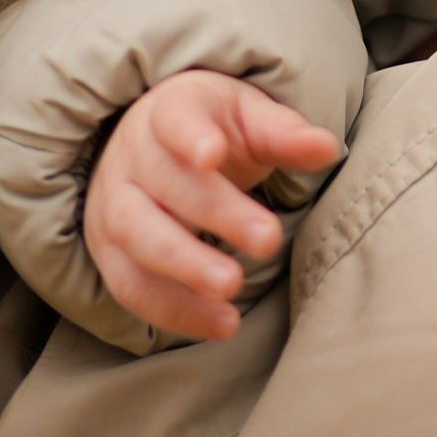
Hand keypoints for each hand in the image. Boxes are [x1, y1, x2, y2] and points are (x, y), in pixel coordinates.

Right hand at [83, 72, 342, 340]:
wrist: (152, 150)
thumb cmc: (213, 131)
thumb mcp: (248, 118)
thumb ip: (283, 133)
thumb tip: (325, 147)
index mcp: (168, 112)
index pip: (173, 119)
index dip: (190, 135)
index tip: (212, 154)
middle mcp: (133, 159)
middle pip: (165, 185)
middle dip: (214, 214)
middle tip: (267, 239)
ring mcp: (113, 208)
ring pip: (139, 239)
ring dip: (185, 269)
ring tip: (233, 289)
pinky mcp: (111, 255)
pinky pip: (134, 287)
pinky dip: (176, 310)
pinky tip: (223, 324)